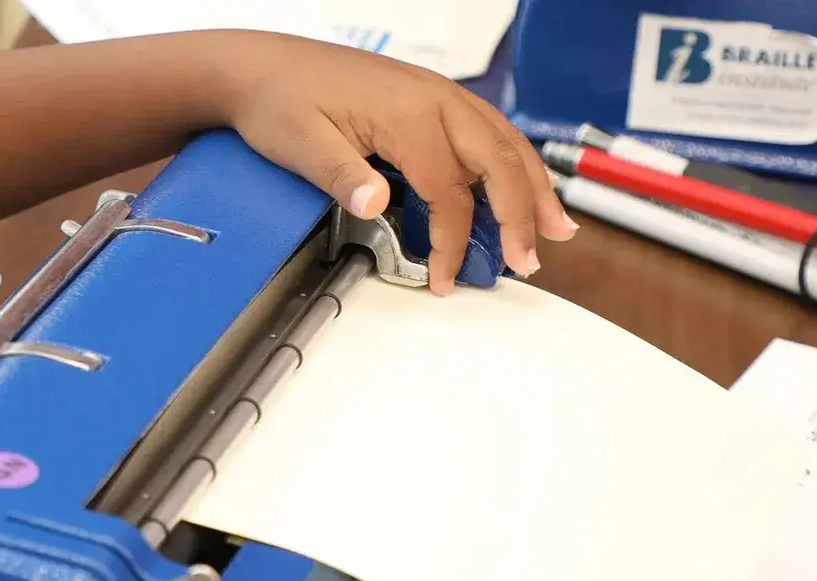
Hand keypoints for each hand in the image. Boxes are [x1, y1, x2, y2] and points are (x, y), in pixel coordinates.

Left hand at [209, 30, 577, 293]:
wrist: (260, 65)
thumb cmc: (278, 100)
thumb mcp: (299, 143)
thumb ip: (341, 175)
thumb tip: (376, 203)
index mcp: (406, 111)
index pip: (450, 189)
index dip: (454, 241)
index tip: (445, 279)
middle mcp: (433, 96)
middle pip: (499, 160)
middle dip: (521, 215)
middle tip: (529, 261)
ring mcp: (435, 93)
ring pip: (504, 141)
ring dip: (533, 186)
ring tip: (556, 228)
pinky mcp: (429, 97)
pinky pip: (487, 130)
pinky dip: (512, 162)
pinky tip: (522, 184)